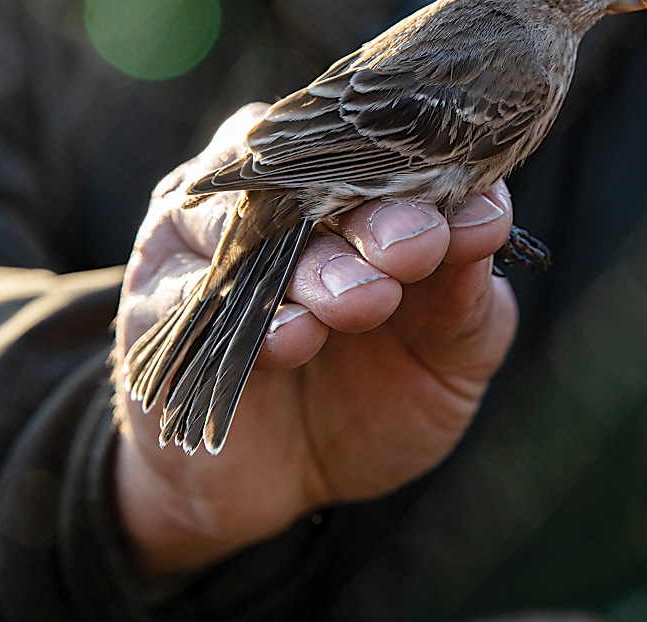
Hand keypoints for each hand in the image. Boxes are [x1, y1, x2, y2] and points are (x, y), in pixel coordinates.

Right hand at [113, 105, 517, 573]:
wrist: (276, 488)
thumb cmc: (370, 402)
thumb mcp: (443, 361)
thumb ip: (465, 299)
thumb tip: (487, 221)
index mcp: (351, 192)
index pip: (394, 158)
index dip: (440, 181)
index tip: (481, 218)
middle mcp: (274, 196)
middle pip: (321, 176)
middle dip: (377, 212)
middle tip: (416, 246)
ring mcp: (207, 241)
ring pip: (256, 226)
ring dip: (315, 263)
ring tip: (364, 301)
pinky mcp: (159, 301)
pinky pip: (197, 295)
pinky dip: (252, 317)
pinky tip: (295, 339)